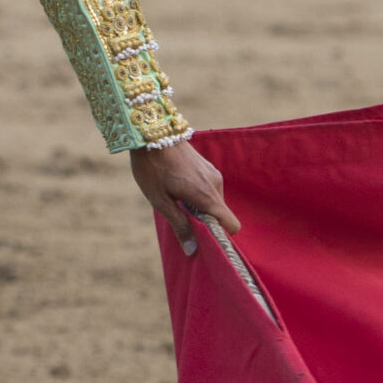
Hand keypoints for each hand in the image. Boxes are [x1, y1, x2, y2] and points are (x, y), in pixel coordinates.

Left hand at [130, 140, 239, 255]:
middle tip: (182, 221)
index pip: (231, 225)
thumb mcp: (160, 201)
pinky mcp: (208, 167)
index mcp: (207, 196)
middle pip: (221, 215)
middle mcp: (216, 185)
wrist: (150, 131)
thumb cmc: (152, 167)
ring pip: (215, 202)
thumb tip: (193, 250)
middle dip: (207, 223)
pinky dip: (199, 196)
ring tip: (176, 202)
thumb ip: (179, 225)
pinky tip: (178, 190)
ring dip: (200, 208)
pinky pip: (210, 190)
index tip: (204, 240)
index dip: (221, 236)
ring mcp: (213, 174)